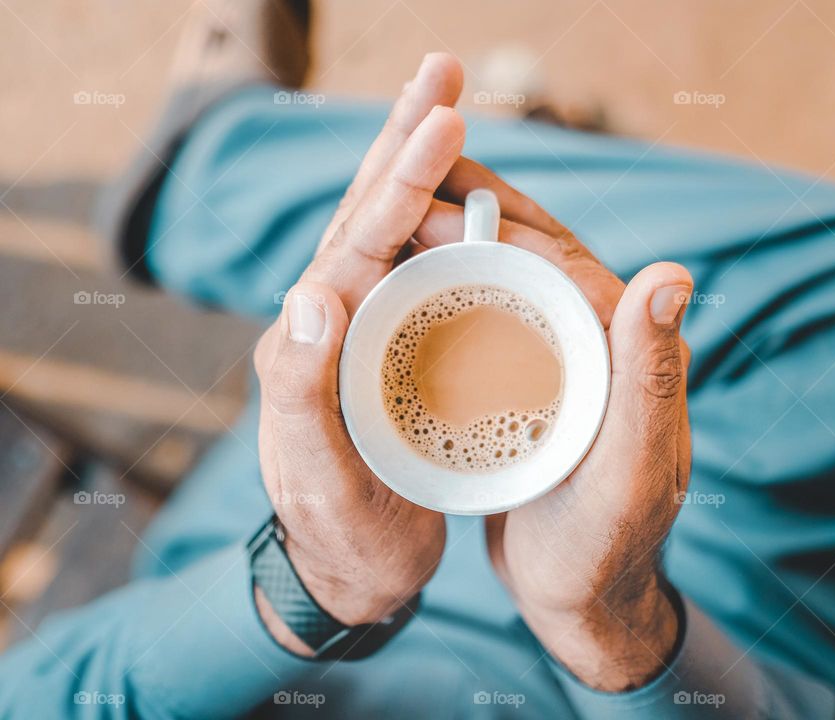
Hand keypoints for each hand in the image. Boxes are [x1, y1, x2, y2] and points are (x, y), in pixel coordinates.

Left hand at [252, 53, 465, 652]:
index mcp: (311, 340)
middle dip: (404, 139)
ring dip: (418, 165)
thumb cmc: (336, 531)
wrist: (348, 570)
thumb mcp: (318, 476)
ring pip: (392, 230)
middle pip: (368, 212)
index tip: (446, 118)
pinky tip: (464, 195)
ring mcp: (361, 329)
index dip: (401, 179)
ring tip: (449, 109)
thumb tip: (310, 291)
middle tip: (442, 72)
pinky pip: (415, 267)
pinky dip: (439, 219)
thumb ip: (300, 391)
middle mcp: (330, 320)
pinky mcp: (389, 346)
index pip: (358, 243)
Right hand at [414, 159, 692, 690]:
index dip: (488, 221)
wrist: (582, 594)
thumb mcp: (630, 472)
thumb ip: (652, 378)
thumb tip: (671, 276)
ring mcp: (559, 352)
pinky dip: (445, 282)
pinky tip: (401, 280)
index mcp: (625, 344)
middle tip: (391, 187)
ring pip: (502, 270)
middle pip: (528, 247)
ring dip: (450, 236)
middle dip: (463, 207)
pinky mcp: (529, 374)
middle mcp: (597, 335)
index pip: (557, 256)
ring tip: (387, 221)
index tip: (419, 204)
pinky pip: (485, 309)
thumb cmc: (606, 545)